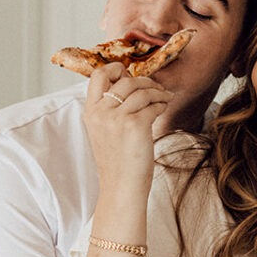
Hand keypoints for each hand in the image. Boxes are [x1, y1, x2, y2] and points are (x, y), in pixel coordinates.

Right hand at [82, 64, 173, 191]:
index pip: (98, 75)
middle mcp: (101, 112)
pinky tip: (164, 107)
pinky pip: (153, 105)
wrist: (121, 187)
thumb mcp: (104, 131)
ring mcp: (117, 118)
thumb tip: (130, 86)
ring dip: (158, 92)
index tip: (128, 73)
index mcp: (90, 112)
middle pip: (125, 80)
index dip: (115, 69)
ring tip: (165, 97)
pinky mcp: (135, 125)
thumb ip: (109, 109)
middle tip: (156, 87)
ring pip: (142, 91)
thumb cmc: (117, 162)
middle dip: (145, 81)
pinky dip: (161, 104)